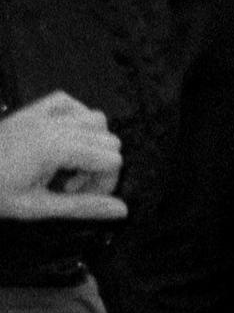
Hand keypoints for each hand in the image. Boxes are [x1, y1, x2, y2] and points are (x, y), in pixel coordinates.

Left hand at [0, 92, 126, 221]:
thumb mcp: (37, 207)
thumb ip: (82, 207)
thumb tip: (123, 210)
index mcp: (58, 148)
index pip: (112, 159)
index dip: (104, 183)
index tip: (77, 196)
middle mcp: (55, 125)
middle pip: (109, 140)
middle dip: (99, 165)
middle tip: (69, 185)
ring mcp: (43, 114)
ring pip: (96, 119)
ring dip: (91, 142)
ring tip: (67, 163)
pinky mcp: (31, 110)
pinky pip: (68, 101)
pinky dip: (75, 116)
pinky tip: (63, 137)